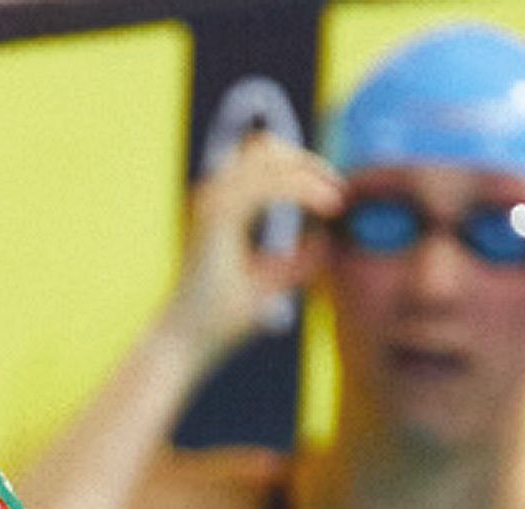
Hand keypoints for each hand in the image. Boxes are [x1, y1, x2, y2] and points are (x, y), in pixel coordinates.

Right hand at [165, 132, 344, 364]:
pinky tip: (327, 206)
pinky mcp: (215, 219)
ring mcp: (210, 205)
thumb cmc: (220, 319)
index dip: (303, 167)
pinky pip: (264, 185)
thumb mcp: (272, 281)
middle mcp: (211, 199)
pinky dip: (301, 188)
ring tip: (336, 199)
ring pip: (265, 157)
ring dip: (307, 171)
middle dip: (308, 163)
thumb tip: (330, 238)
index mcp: (219, 209)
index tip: (336, 195)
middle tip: (340, 192)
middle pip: (264, 149)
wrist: (184, 343)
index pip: (262, 162)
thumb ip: (299, 259)